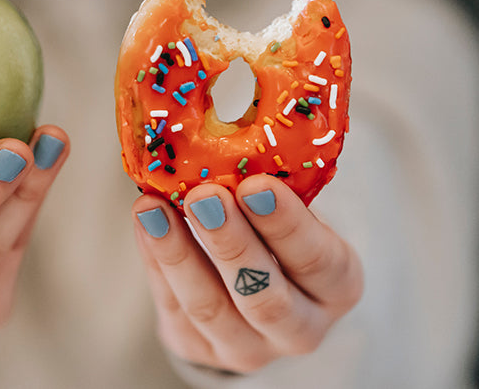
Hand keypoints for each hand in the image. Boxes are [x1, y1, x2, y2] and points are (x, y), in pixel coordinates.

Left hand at [132, 175, 362, 372]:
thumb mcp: (293, 213)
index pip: (319, 261)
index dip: (287, 225)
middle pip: (265, 297)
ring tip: (153, 207)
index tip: (256, 184)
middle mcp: (300, 328)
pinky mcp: (198, 350)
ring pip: (210, 308)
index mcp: (336, 287)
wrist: (256, 290)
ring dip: (178, 253)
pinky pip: (173, 305)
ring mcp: (247, 348)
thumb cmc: (278, 234)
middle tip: (204, 195)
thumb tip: (230, 132)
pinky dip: (155, 260)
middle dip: (231, 243)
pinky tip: (146, 221)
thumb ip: (273, 189)